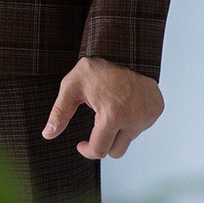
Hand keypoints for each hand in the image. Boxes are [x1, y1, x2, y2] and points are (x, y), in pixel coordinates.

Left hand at [42, 56, 162, 158]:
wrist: (124, 50)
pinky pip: (141, 126)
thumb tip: (47, 134)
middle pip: (115, 152)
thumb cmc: (97, 69)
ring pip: (129, 139)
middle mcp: (133, 120)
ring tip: (111, 108)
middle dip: (103, 143)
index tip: (81, 144)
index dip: (86, 150)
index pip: (99, 150)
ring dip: (118, 131)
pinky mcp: (156, 111)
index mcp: (111, 116)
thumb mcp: (72, 87)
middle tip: (96, 125)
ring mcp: (147, 116)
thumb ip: (59, 113)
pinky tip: (124, 105)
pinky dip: (132, 121)